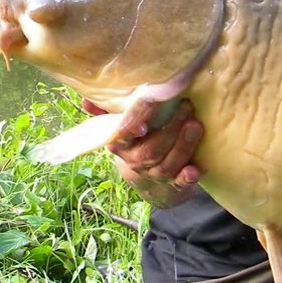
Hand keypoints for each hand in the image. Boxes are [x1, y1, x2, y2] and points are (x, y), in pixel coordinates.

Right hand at [83, 97, 202, 207]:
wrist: (150, 164)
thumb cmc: (137, 133)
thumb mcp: (120, 120)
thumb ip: (105, 109)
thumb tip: (85, 100)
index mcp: (121, 144)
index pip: (124, 137)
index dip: (132, 131)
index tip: (142, 124)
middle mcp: (136, 161)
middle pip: (151, 151)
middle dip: (170, 130)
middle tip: (186, 107)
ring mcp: (155, 173)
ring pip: (167, 165)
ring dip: (183, 146)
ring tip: (196, 125)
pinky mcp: (174, 181)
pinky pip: (179, 183)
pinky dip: (187, 177)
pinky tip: (195, 171)